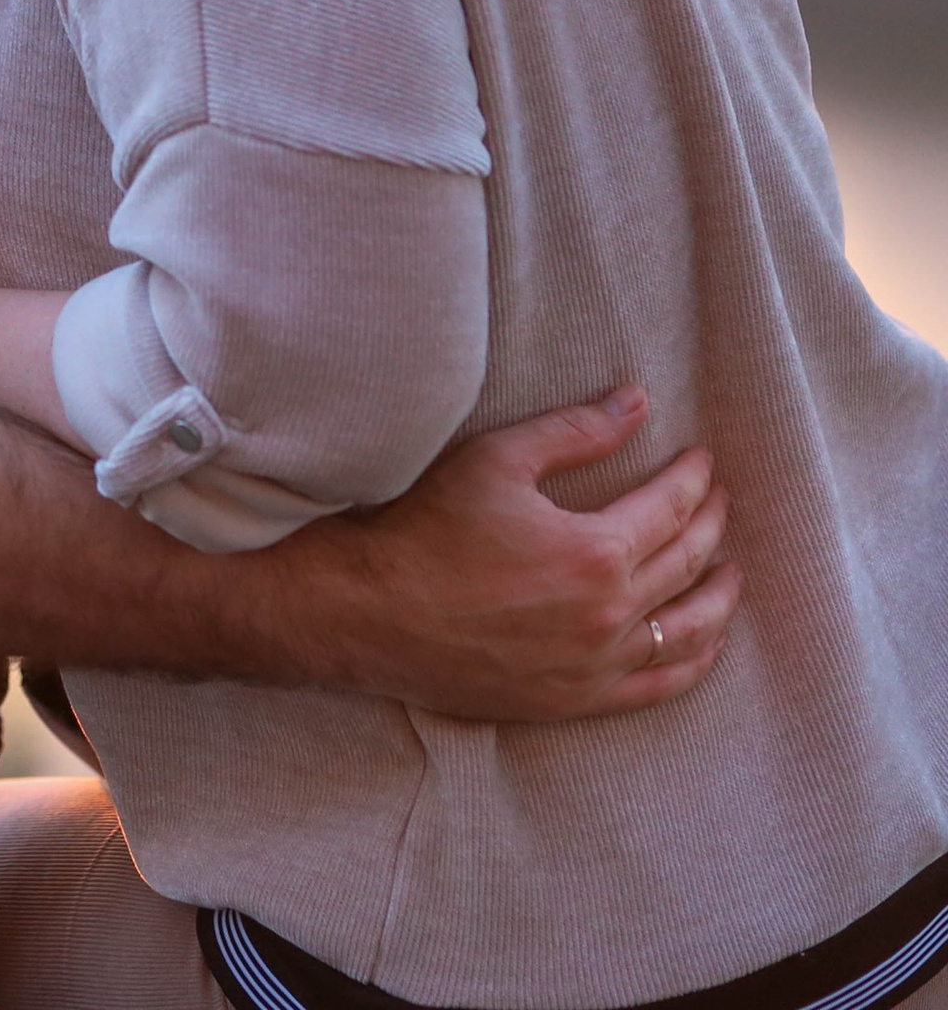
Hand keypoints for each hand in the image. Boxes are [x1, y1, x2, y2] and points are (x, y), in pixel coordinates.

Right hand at [254, 386, 740, 720]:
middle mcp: (610, 615)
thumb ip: (575, 432)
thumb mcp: (495, 459)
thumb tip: (636, 403)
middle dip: (711, 526)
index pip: (670, 509)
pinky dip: (692, 663)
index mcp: (596, 552)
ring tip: (730, 574)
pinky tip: (702, 645)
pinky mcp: (577, 700)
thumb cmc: (426, 527)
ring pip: (689, 634)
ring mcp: (598, 666)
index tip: (702, 462)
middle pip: (687, 566)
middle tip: (719, 502)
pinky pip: (659, 687)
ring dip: (718, 599)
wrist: (371, 612)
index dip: (693, 480)